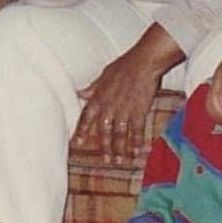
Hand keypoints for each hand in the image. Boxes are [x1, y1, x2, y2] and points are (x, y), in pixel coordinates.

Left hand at [74, 24, 183, 163]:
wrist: (144, 61)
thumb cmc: (125, 65)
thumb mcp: (104, 75)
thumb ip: (93, 88)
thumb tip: (80, 94)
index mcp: (99, 97)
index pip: (86, 118)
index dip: (82, 132)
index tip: (77, 143)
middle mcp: (109, 107)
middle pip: (104, 132)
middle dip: (104, 147)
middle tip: (105, 160)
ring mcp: (124, 110)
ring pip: (119, 135)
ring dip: (119, 149)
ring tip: (119, 161)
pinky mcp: (139, 111)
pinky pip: (137, 131)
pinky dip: (137, 142)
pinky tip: (138, 151)